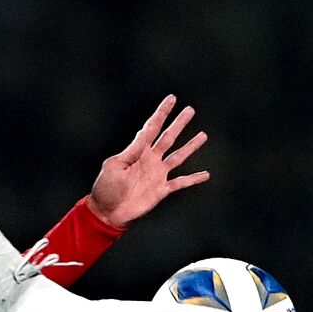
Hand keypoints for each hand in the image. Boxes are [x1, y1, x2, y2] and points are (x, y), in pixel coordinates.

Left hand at [86, 95, 208, 227]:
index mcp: (137, 151)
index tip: (172, 99)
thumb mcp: (114, 166)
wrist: (108, 212)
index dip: (162, 113)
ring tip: (203, 135)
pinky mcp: (162, 189)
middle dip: (179, 123)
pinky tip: (205, 174)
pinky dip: (193, 179)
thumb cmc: (106, 188)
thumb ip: (131, 152)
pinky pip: (181, 183)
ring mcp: (158, 174)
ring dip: (191, 146)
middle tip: (190, 110)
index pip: (152, 127)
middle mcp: (150, 159)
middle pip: (168, 137)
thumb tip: (144, 134)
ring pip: (178, 156)